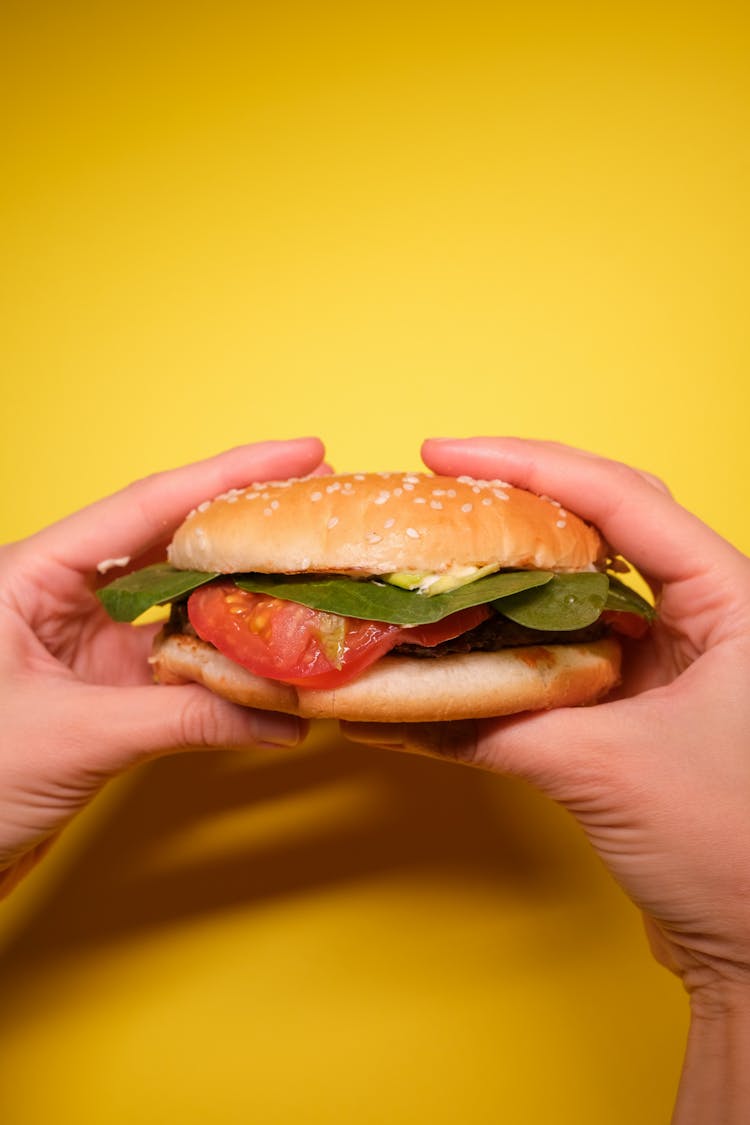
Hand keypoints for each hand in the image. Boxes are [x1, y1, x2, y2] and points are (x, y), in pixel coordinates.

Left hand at [0, 437, 324, 897]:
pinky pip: (179, 649)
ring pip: (180, 593)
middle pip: (170, 537)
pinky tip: (271, 646)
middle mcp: (62, 590)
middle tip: (320, 498)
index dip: (226, 475)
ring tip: (307, 564)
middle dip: (244, 518)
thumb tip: (282, 718)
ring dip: (242, 585)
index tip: (299, 453)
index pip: (144, 508)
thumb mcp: (74, 737)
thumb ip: (181, 721)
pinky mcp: (106, 674)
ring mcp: (87, 632)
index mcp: (32, 573)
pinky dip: (226, 651)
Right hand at [345, 438, 749, 1019]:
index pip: (622, 500)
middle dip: (517, 503)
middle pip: (601, 526)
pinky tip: (465, 636)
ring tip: (441, 551)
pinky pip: (569, 649)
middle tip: (437, 488)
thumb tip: (398, 705)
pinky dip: (514, 641)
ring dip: (510, 573)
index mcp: (732, 600)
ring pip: (581, 587)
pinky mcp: (645, 701)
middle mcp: (708, 616)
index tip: (448, 452)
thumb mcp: (606, 771)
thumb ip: (499, 727)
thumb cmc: (734, 854)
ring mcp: (676, 658)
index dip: (530, 465)